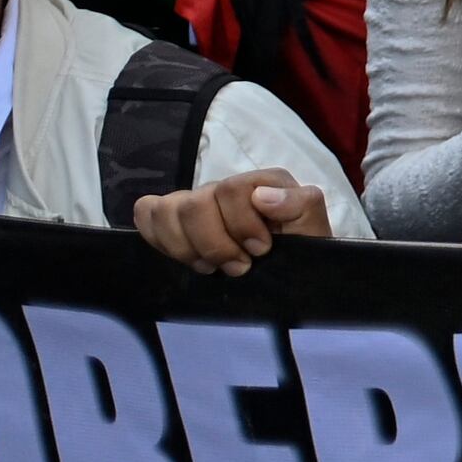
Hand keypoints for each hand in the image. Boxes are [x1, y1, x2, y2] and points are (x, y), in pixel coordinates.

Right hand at [139, 170, 327, 268]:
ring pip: (165, 210)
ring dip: (186, 247)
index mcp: (262, 183)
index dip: (242, 224)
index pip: (231, 189)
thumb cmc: (304, 253)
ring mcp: (198, 203)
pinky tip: (185, 258)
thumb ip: (301, 206)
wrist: (294, 278)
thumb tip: (262, 197)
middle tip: (239, 267)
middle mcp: (226, 189)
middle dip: (214, 244)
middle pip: (195, 203)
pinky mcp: (175, 221)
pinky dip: (158, 237)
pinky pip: (146, 212)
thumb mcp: (314, 230)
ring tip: (212, 267)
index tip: (261, 250)